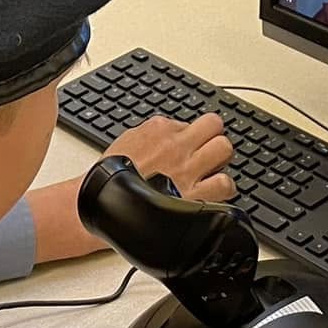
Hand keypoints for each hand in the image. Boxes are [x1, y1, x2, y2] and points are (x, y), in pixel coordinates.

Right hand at [102, 112, 234, 203]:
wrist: (102, 205)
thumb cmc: (110, 179)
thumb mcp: (128, 141)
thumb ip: (154, 133)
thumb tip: (172, 131)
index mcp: (159, 129)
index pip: (193, 121)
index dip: (196, 135)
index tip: (194, 144)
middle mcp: (176, 146)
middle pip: (215, 126)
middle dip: (214, 139)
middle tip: (208, 153)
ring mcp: (187, 170)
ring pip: (224, 149)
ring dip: (221, 162)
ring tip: (212, 172)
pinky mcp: (195, 196)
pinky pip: (225, 184)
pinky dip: (223, 189)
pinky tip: (214, 193)